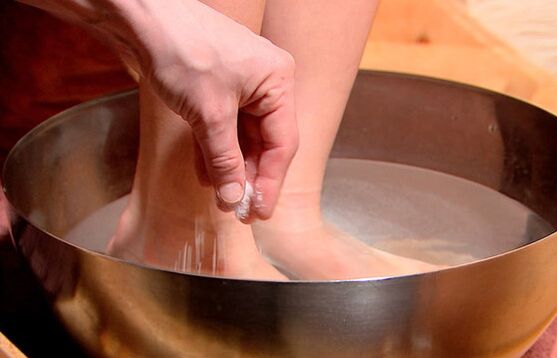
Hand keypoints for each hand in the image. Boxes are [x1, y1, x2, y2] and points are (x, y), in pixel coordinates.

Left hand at [112, 0, 297, 220]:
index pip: (283, 142)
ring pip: (241, 137)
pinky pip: (222, 127)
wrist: (141, 18)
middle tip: (239, 209)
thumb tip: (233, 197)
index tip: (259, 211)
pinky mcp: (215, 88)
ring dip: (230, 167)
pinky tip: (206, 175)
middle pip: (264, 141)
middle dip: (248, 176)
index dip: (270, 181)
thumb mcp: (209, 113)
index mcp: (278, 81)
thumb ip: (224, 158)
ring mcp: (239, 85)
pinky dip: (213, 150)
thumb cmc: (183, 49)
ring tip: (221, 198)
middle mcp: (264, 83)